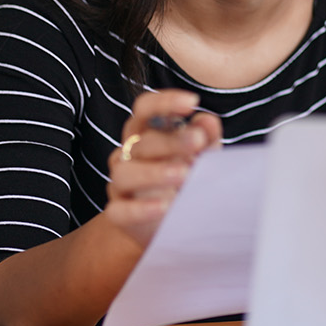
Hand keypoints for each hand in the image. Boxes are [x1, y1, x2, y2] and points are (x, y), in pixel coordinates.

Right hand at [102, 89, 222, 248]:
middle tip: (198, 142)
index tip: (191, 102)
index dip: (164, 102)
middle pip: (141, 142)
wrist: (170, 223)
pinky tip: (165, 207)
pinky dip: (141, 209)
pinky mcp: (118, 213)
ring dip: (154, 173)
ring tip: (184, 176)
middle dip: (171, 141)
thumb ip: (205, 138)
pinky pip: (120, 210)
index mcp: (145, 134)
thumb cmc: (184, 181)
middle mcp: (128, 155)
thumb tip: (208, 120)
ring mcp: (120, 184)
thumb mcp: (200, 156)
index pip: (145, 110)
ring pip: (125, 173)